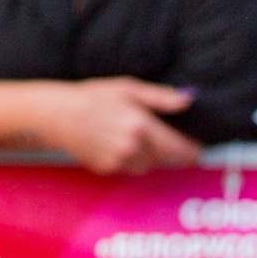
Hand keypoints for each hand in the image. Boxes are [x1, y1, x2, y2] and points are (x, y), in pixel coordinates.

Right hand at [40, 78, 202, 174]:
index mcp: (141, 125)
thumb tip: (188, 99)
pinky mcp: (107, 168)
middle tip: (168, 140)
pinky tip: (118, 143)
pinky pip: (129, 168)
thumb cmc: (93, 96)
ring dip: (150, 157)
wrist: (57, 114)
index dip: (192, 151)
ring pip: (148, 166)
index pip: (178, 148)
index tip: (200, 151)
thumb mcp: (128, 88)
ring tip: (136, 138)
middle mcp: (132, 147)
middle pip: (165, 159)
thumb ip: (162, 97)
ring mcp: (118, 160)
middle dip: (170, 152)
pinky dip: (130, 160)